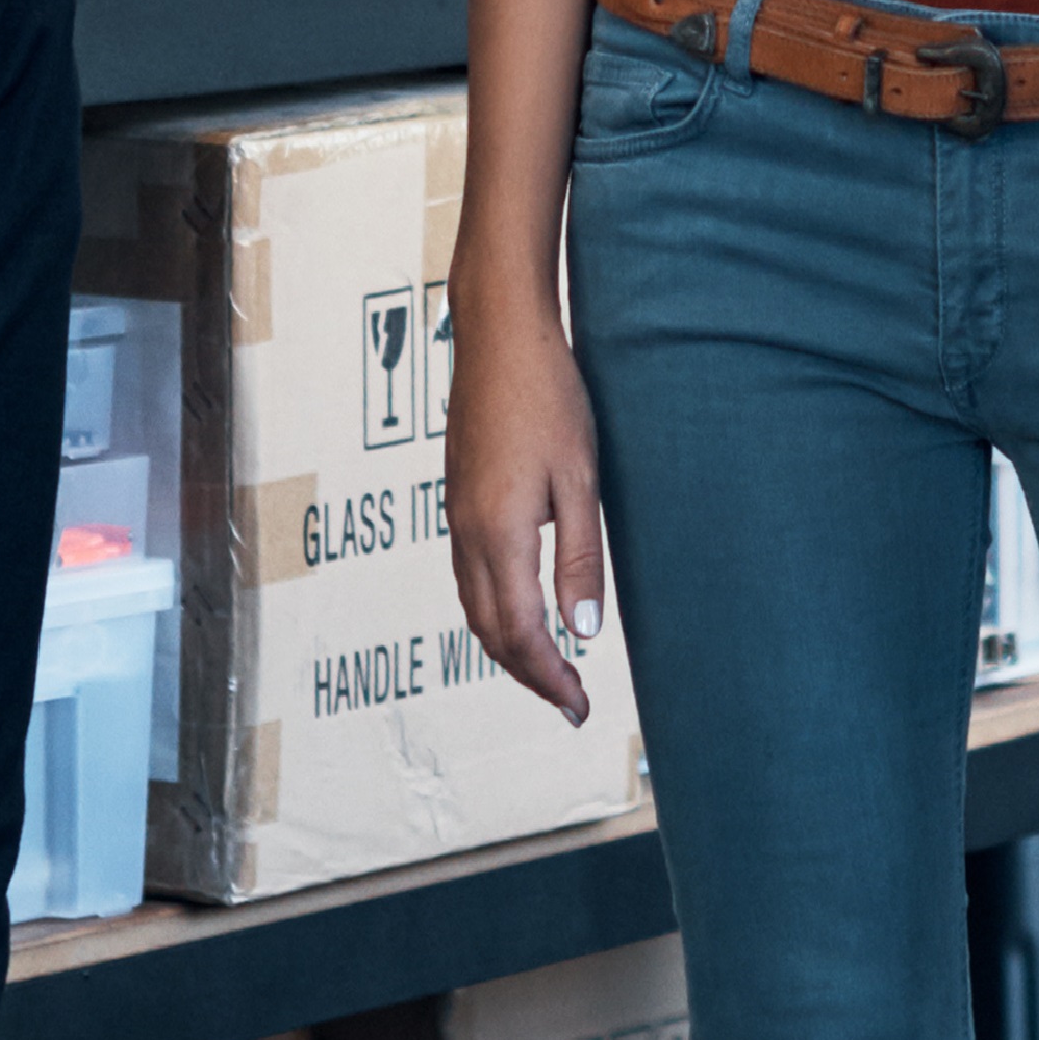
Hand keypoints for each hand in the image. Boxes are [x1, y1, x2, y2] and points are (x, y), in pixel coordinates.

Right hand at [443, 285, 604, 724]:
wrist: (497, 331)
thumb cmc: (547, 396)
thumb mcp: (580, 480)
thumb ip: (579, 557)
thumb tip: (582, 631)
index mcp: (499, 534)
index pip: (520, 634)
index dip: (550, 679)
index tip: (580, 708)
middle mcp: (467, 532)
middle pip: (487, 631)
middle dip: (528, 674)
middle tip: (569, 701)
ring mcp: (456, 513)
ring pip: (472, 606)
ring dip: (507, 647)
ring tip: (549, 667)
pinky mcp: (457, 495)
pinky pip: (467, 575)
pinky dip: (492, 611)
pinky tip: (520, 607)